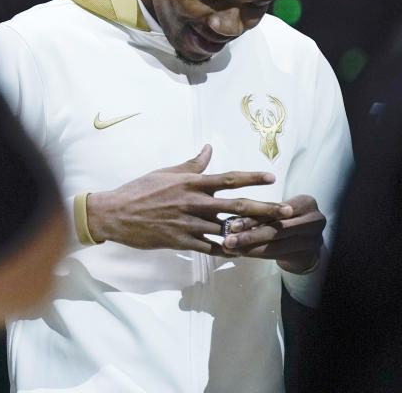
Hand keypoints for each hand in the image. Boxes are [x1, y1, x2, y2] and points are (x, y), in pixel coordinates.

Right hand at [86, 144, 291, 254]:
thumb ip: (192, 163)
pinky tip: (241, 252)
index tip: (272, 177)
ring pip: (226, 230)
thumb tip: (209, 148)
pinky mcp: (181, 242)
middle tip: (286, 211)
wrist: (116, 214)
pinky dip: (226, 250)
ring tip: (271, 235)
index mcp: (191, 183)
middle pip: (236, 206)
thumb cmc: (141, 190)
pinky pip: (210, 248)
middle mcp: (194, 202)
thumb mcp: (166, 172)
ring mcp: (189, 224)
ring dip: (249, 233)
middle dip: (264, 209)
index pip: (228, 178)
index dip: (251, 177)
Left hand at [221, 194, 324, 273]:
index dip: (253, 217)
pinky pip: (276, 255)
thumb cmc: (288, 220)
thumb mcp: (280, 211)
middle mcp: (314, 220)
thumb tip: (232, 218)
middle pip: (276, 228)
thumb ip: (263, 212)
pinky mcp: (307, 255)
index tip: (232, 224)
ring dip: (250, 247)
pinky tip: (242, 254)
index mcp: (306, 203)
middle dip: (250, 235)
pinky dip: (257, 254)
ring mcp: (313, 240)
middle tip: (228, 240)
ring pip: (275, 244)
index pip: (275, 211)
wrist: (308, 242)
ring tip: (231, 249)